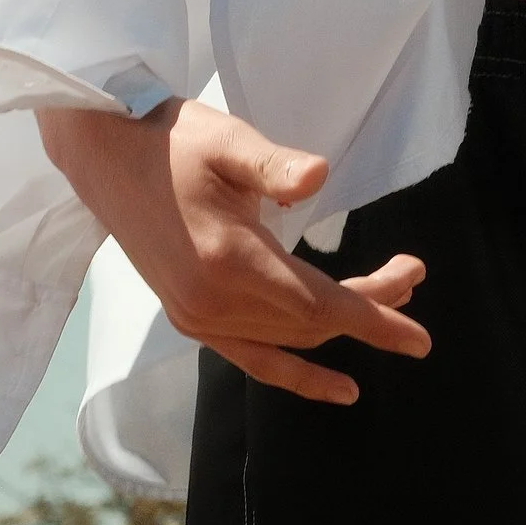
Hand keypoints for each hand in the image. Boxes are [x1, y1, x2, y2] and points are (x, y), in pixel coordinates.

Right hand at [37, 97, 427, 409]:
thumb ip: (274, 164)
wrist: (105, 157)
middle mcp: (211, 301)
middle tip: (411, 274)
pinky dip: (296, 373)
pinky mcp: (188, 318)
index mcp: (228, 259)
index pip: (318, 305)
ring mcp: (197, 317)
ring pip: (289, 341)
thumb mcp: (227, 139)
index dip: (374, 321)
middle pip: (311, 324)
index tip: (419, 338)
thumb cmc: (172, 139)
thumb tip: (318, 176)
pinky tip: (337, 385)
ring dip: (341, 330)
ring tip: (390, 302)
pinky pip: (253, 358)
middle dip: (370, 308)